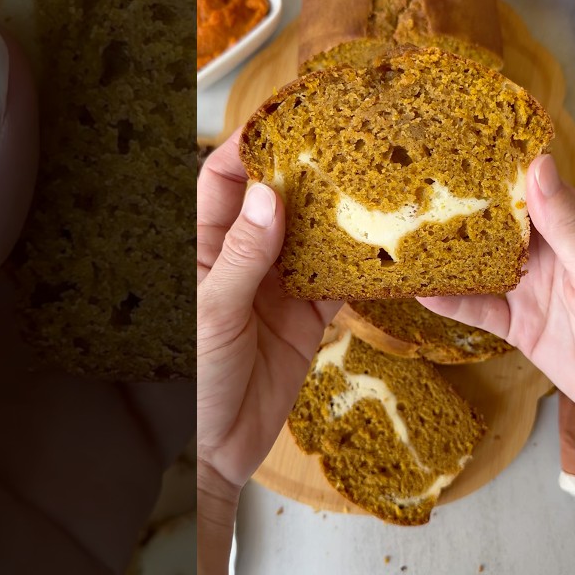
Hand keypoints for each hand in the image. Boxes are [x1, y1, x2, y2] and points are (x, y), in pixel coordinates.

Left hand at [195, 130, 338, 574]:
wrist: (213, 460)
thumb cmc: (189, 390)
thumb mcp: (210, 319)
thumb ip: (239, 261)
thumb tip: (270, 195)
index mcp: (196, 250)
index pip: (219, 179)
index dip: (249, 144)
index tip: (288, 114)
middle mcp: (235, 259)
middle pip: (272, 197)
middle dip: (304, 168)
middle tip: (349, 138)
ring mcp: (272, 287)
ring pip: (309, 233)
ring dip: (337, 211)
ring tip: (377, 179)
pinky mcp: (304, 318)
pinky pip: (335, 279)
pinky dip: (358, 263)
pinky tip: (385, 243)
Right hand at [420, 153, 574, 418]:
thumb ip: (567, 222)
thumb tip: (538, 167)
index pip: (531, 188)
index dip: (498, 169)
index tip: (459, 146)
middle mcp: (551, 253)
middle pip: (498, 224)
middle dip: (462, 208)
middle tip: (416, 187)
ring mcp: (534, 289)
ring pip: (482, 265)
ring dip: (449, 255)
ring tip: (406, 235)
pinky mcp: (522, 327)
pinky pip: (481, 310)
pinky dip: (453, 301)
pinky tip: (423, 290)